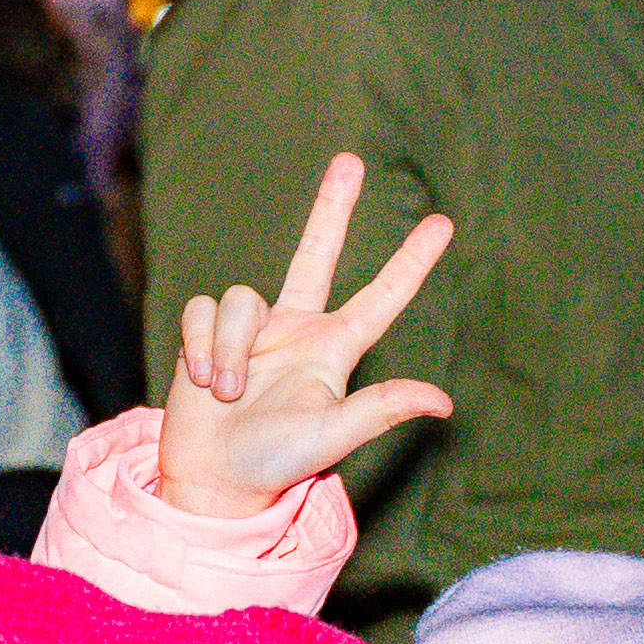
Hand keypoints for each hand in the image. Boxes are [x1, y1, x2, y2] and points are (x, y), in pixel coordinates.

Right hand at [156, 153, 452, 519]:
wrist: (212, 481)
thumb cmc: (276, 465)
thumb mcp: (331, 436)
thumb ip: (380, 411)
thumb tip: (443, 402)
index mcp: (334, 349)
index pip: (382, 297)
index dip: (411, 261)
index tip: (442, 223)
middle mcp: (297, 329)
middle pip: (316, 253)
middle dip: (332, 208)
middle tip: (350, 161)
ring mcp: (253, 329)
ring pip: (241, 299)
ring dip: (229, 349)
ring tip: (229, 392)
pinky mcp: (207, 331)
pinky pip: (203, 310)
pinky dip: (199, 346)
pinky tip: (202, 382)